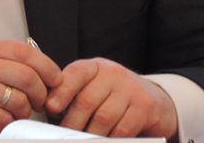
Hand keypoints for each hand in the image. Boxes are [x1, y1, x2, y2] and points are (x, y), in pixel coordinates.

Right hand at [0, 39, 61, 135]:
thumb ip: (4, 60)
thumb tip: (41, 70)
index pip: (26, 52)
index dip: (47, 66)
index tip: (55, 79)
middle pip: (27, 76)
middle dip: (40, 93)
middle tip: (39, 101)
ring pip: (18, 100)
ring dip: (25, 111)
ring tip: (18, 112)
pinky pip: (5, 119)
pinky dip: (8, 123)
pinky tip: (1, 120)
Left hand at [46, 58, 177, 138]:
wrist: (155, 101)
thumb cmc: (115, 97)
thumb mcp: (95, 88)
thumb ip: (74, 94)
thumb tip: (49, 109)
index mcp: (95, 67)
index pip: (76, 73)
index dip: (62, 90)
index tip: (50, 106)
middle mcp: (113, 73)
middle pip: (87, 99)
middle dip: (72, 122)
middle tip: (65, 135)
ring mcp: (130, 88)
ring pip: (103, 117)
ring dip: (90, 134)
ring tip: (82, 141)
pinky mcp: (145, 106)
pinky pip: (122, 128)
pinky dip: (110, 138)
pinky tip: (104, 141)